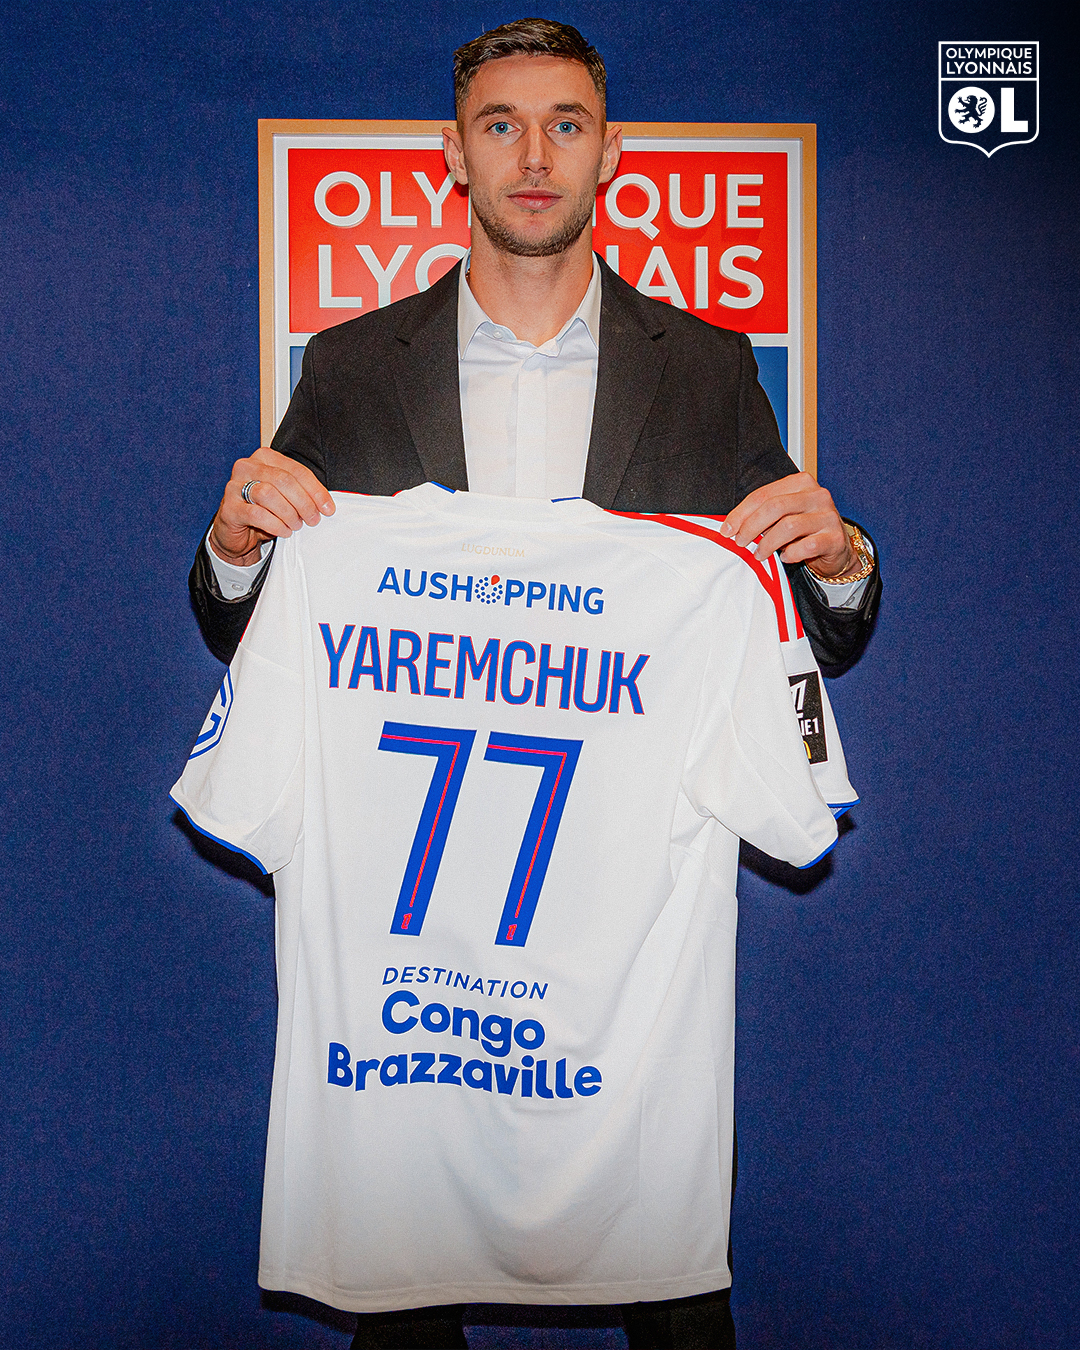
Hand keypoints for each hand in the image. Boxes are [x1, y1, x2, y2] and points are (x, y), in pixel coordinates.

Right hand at [209, 447, 334, 566]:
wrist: (236, 531)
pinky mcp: (229, 508)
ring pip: (269, 495)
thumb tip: (326, 504)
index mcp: (264, 458)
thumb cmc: (263, 510)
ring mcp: (234, 486)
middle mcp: (247, 467)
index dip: (316, 490)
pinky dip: (275, 525)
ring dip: (289, 513)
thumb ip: (302, 493)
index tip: (328, 508)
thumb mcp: (284, 496)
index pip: (296, 470)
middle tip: (312, 519)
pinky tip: (283, 531)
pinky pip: (257, 514)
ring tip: (296, 525)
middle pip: (284, 480)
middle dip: (304, 503)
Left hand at [720, 472, 854, 577]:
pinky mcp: (835, 538)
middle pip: (775, 507)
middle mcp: (817, 495)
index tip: (727, 529)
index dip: (741, 513)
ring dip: (768, 543)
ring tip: (759, 554)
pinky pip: (806, 546)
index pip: (764, 494)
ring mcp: (828, 516)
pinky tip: (785, 557)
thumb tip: (731, 526)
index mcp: (801, 483)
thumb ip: (763, 514)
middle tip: (740, 542)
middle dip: (751, 527)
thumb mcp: (784, 516)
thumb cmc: (804, 530)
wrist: (836, 549)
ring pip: (789, 526)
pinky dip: (791, 554)